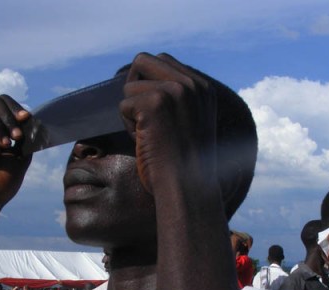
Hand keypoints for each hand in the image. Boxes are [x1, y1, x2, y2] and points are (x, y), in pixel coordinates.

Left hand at [119, 53, 218, 198]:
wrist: (189, 189)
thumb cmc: (187, 167)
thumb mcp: (192, 125)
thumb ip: (179, 101)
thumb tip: (143, 85)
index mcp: (204, 88)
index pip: (164, 62)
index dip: (147, 82)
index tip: (148, 109)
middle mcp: (192, 84)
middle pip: (143, 60)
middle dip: (134, 87)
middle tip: (138, 116)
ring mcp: (175, 91)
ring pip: (130, 86)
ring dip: (132, 113)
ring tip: (149, 136)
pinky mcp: (156, 103)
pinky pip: (124, 105)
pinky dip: (128, 127)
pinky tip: (146, 142)